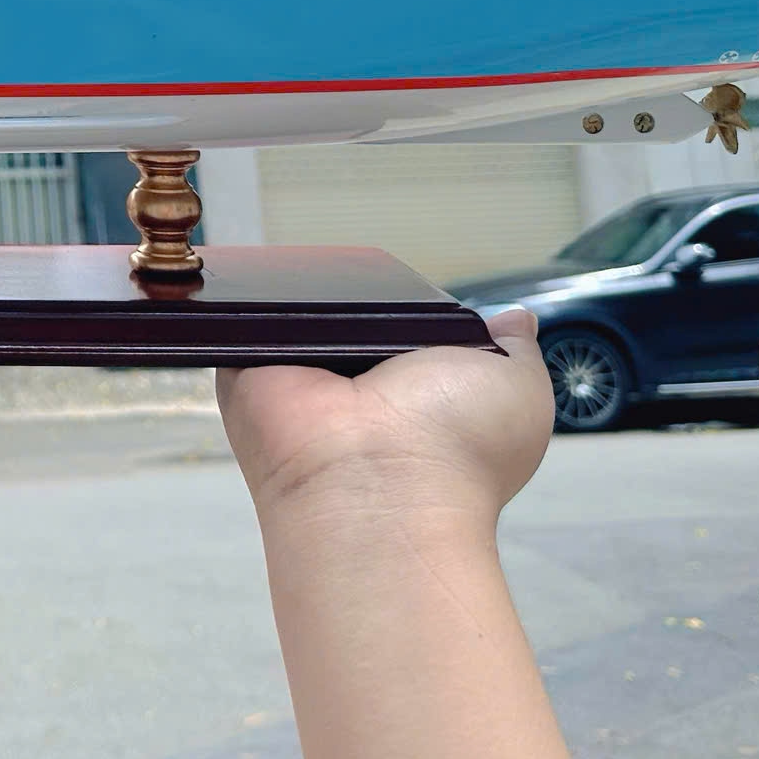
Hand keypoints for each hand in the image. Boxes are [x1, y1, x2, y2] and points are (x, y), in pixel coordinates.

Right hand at [218, 306, 553, 528]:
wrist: (376, 486)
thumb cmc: (455, 445)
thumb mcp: (516, 389)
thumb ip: (515, 349)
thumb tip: (516, 318)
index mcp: (414, 391)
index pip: (406, 329)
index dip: (413, 307)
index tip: (416, 293)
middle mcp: (355, 390)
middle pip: (348, 313)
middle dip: (356, 292)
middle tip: (361, 272)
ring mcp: (298, 385)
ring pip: (295, 314)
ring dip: (303, 294)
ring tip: (314, 275)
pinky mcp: (245, 377)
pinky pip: (241, 323)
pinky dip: (250, 303)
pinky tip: (266, 288)